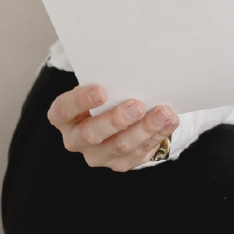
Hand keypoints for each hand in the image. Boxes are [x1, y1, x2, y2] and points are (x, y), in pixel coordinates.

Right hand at [47, 84, 178, 171]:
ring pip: (120, 146)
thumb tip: (133, 69)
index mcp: (64, 117)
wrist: (119, 117)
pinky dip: (158, 134)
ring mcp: (97, 155)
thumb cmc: (108, 94)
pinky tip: (170, 121)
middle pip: (90, 134)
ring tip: (163, 113)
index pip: (63, 110)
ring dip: (144, 129)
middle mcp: (76, 139)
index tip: (101, 91)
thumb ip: (109, 80)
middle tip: (137, 106)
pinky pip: (140, 152)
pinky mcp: (120, 164)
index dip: (79, 101)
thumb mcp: (102, 85)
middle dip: (115, 120)